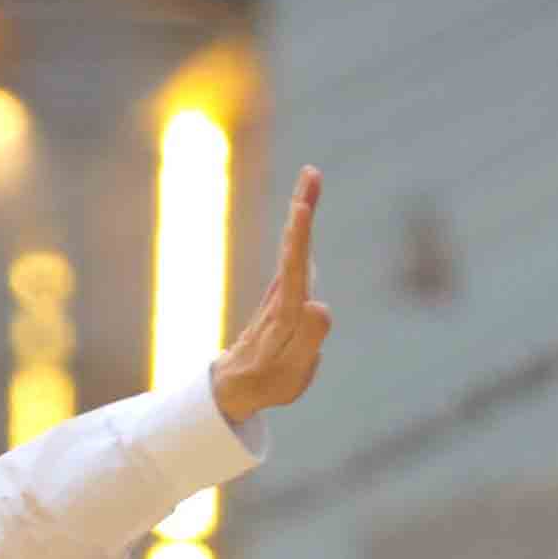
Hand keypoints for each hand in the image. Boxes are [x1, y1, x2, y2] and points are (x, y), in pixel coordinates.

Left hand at [206, 166, 329, 426]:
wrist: (237, 386)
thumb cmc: (269, 382)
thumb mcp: (291, 372)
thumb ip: (307, 340)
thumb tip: (320, 306)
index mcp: (286, 312)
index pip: (294, 269)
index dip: (299, 238)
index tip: (301, 208)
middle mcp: (282, 295)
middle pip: (294, 246)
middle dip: (303, 208)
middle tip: (312, 172)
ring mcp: (281, 292)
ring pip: (294, 245)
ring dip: (302, 210)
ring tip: (311, 178)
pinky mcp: (284, 293)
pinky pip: (295, 254)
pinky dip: (300, 230)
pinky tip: (304, 213)